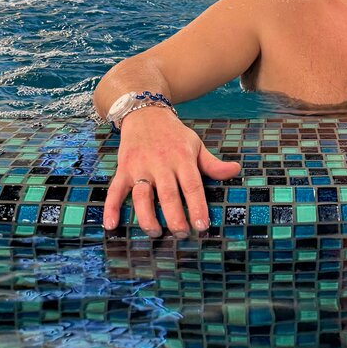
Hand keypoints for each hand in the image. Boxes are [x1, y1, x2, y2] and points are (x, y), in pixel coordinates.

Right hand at [102, 106, 241, 235]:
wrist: (145, 113)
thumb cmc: (174, 135)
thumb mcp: (195, 145)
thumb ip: (212, 164)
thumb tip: (235, 170)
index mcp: (181, 158)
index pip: (191, 185)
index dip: (197, 206)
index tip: (202, 226)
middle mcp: (160, 163)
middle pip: (167, 194)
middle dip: (175, 217)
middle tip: (182, 234)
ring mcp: (139, 167)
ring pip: (142, 196)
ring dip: (147, 217)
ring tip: (156, 233)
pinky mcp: (123, 169)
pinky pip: (115, 190)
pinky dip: (111, 208)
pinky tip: (111, 225)